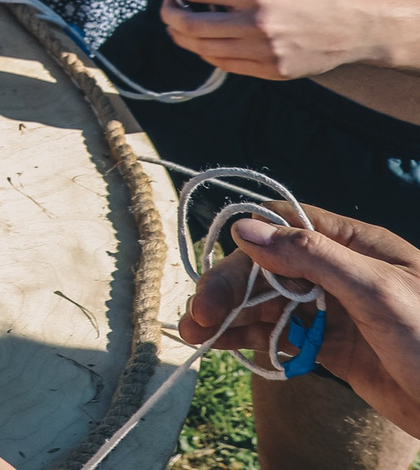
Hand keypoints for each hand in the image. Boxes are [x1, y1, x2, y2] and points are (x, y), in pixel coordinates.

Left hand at [160, 0, 409, 79]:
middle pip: (192, 25)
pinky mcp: (273, 71)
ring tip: (180, 26)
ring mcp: (266, 52)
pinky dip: (207, 53)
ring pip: (204, 48)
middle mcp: (259, 24)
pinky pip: (225, 65)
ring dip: (182, 37)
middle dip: (170, 16)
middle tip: (168, 8)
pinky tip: (205, 42)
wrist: (354, 25)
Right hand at [183, 204, 419, 435]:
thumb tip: (246, 229)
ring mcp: (335, 311)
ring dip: (231, 316)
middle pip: (268, 268)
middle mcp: (339, 273)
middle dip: (230, 288)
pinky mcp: (334, 349)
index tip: (222, 268)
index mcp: (355, 245)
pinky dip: (251, 339)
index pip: (285, 225)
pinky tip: (225, 345)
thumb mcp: (377, 289)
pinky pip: (282, 336)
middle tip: (199, 315)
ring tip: (196, 335)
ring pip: (269, 303)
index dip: (249, 241)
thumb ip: (311, 255)